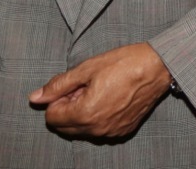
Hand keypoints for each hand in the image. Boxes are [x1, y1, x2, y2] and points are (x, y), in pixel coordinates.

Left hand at [28, 42, 170, 138]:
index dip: (58, 99)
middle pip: (64, 127)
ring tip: (100, 91)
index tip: (74, 85)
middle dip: (68, 108)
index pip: (51, 117)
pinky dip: (99, 117)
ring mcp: (111, 132)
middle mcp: (97, 128)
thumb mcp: (87, 68)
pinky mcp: (124, 130)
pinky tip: (112, 98)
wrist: (160, 66)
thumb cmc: (125, 63)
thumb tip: (35, 97)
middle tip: (85, 87)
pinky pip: (100, 130)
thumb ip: (58, 85)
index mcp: (85, 113)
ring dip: (83, 113)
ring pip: (82, 130)